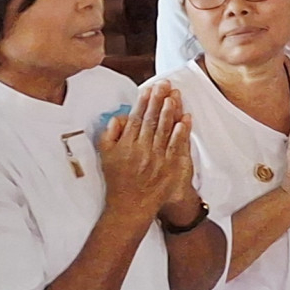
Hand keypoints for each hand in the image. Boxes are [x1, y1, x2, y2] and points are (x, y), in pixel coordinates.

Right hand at [98, 84, 192, 225]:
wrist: (131, 205)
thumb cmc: (118, 179)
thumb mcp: (105, 155)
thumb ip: (110, 134)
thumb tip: (119, 117)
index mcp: (125, 145)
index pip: (135, 118)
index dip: (143, 102)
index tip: (148, 88)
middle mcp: (140, 150)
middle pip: (151, 120)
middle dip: (158, 100)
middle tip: (164, 84)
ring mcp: (156, 159)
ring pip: (164, 130)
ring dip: (170, 111)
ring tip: (174, 95)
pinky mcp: (169, 167)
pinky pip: (176, 146)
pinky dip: (181, 132)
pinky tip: (184, 119)